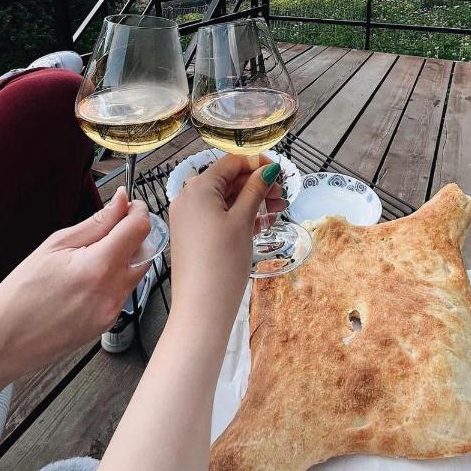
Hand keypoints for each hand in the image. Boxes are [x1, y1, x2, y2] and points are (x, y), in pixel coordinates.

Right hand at [0, 187, 149, 418]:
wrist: (1, 343)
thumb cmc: (18, 294)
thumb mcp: (54, 246)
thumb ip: (96, 223)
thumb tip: (120, 202)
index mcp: (98, 267)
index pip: (140, 228)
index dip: (138, 210)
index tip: (129, 204)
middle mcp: (112, 291)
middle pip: (146, 250)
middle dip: (134, 233)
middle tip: (110, 226)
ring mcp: (112, 311)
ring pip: (137, 272)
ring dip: (126, 256)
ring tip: (92, 254)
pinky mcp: (108, 324)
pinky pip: (124, 291)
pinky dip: (115, 278)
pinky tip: (88, 278)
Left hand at [169, 155, 284, 334]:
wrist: (202, 307)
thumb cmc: (222, 261)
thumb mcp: (243, 220)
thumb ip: (254, 190)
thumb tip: (267, 169)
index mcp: (198, 187)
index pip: (230, 163)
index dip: (257, 164)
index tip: (280, 172)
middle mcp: (188, 197)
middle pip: (227, 180)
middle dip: (256, 184)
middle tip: (282, 195)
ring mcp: (188, 217)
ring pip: (224, 199)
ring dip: (251, 200)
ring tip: (277, 209)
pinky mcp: (192, 234)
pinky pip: (217, 215)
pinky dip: (238, 215)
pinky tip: (261, 222)